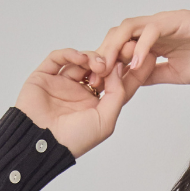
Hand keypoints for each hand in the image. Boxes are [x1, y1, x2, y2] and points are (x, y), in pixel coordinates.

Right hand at [13, 47, 157, 158]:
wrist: (42, 143)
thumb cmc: (74, 140)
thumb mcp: (105, 121)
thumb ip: (117, 94)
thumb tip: (120, 68)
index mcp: (97, 105)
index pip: (118, 82)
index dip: (132, 70)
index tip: (148, 56)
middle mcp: (81, 92)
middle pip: (102, 67)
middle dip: (116, 57)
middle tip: (128, 47)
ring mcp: (63, 83)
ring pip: (82, 60)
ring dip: (94, 57)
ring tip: (100, 65)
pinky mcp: (45, 76)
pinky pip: (58, 58)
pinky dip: (70, 54)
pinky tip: (81, 59)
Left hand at [87, 9, 189, 87]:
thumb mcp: (176, 74)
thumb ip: (153, 74)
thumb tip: (130, 82)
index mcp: (154, 42)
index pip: (122, 49)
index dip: (108, 65)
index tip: (97, 85)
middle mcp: (155, 29)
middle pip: (118, 35)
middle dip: (103, 55)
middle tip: (94, 77)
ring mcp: (164, 23)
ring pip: (128, 28)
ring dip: (115, 47)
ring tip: (109, 69)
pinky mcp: (176, 20)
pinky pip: (151, 30)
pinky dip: (140, 47)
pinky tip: (135, 64)